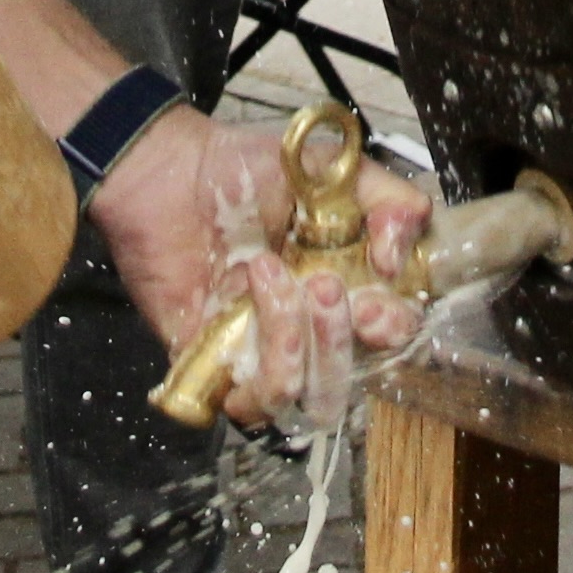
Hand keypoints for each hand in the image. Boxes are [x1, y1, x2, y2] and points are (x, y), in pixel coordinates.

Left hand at [90, 108, 431, 427]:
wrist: (173, 170)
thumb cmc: (246, 170)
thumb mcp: (335, 170)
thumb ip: (390, 201)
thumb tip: (398, 262)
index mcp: (343, 290)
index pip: (389, 337)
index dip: (394, 329)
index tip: (379, 300)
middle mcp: (307, 331)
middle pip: (351, 380)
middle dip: (344, 338)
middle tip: (326, 285)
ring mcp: (261, 354)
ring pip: (309, 398)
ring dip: (304, 342)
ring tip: (275, 274)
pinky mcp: (217, 368)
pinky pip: (253, 402)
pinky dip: (265, 354)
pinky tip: (251, 289)